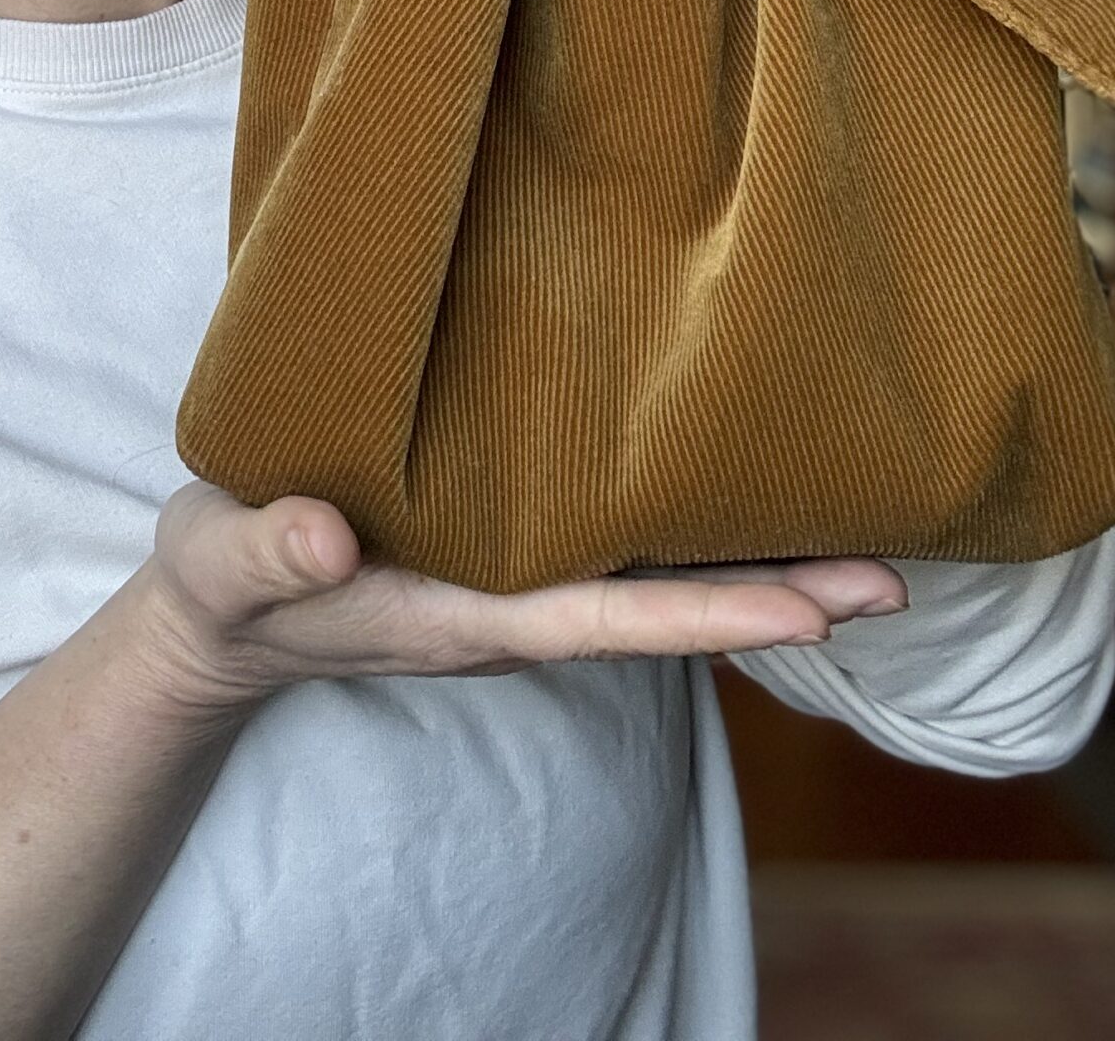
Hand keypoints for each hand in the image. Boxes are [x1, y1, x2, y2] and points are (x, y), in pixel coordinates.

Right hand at [130, 482, 906, 718]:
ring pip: (655, 576)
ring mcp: (515, 582)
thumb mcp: (226, 563)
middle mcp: (511, 605)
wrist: (218, 610)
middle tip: (896, 577)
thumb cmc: (223, 584)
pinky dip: (693, 528)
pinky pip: (618, 542)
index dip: (706, 611)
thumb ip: (271, 553)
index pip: (605, 619)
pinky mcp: (507, 546)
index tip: (810, 609)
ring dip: (758, 562)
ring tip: (865, 539)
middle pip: (664, 609)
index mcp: (462, 613)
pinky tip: (746, 495)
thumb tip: (326, 538)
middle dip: (778, 595)